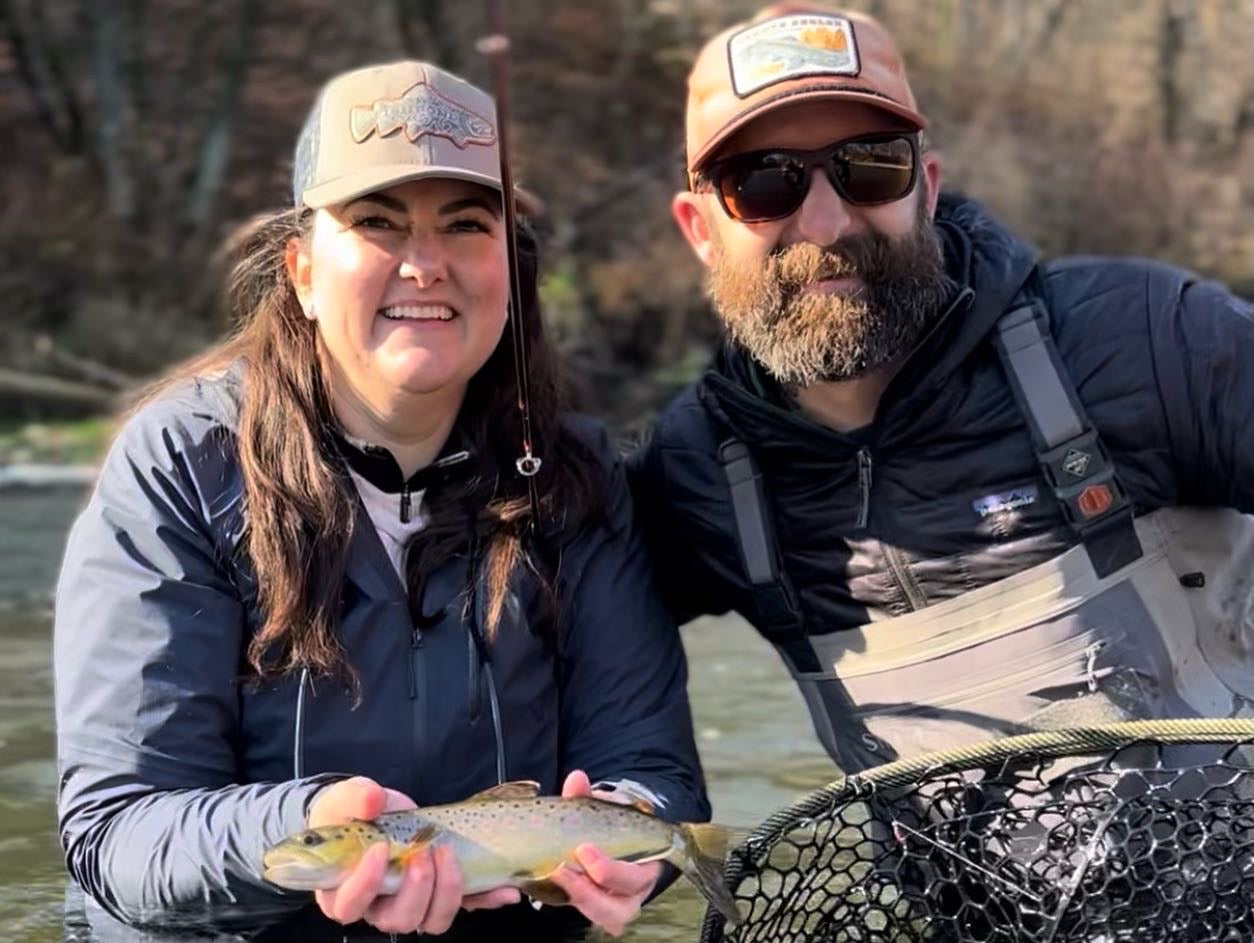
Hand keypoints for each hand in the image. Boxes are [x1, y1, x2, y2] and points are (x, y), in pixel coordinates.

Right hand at [307, 776, 519, 933]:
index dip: (364, 886)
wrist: (375, 811)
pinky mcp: (440, 891)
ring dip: (447, 892)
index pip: (348, 906)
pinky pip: (466, 905)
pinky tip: (504, 889)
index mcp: (343, 889)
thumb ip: (354, 798)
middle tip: (424, 852)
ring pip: (431, 920)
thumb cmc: (351, 813)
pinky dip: (487, 898)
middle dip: (416, 889)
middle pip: (397, 920)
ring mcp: (413, 902)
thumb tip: (372, 799)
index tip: (381, 850)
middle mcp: (378, 905)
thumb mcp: (345, 799)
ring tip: (448, 855)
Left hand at [548, 770, 662, 936]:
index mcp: (646, 862)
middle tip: (562, 869)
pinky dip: (571, 901)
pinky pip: (591, 915)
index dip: (609, 870)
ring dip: (580, 900)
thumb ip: (588, 795)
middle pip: (623, 906)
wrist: (614, 833)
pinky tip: (551, 885)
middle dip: (591, 891)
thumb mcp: (604, 808)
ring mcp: (619, 902)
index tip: (582, 849)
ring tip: (555, 878)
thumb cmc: (613, 821)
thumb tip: (577, 778)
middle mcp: (636, 890)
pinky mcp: (600, 907)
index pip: (634, 877)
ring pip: (608, 917)